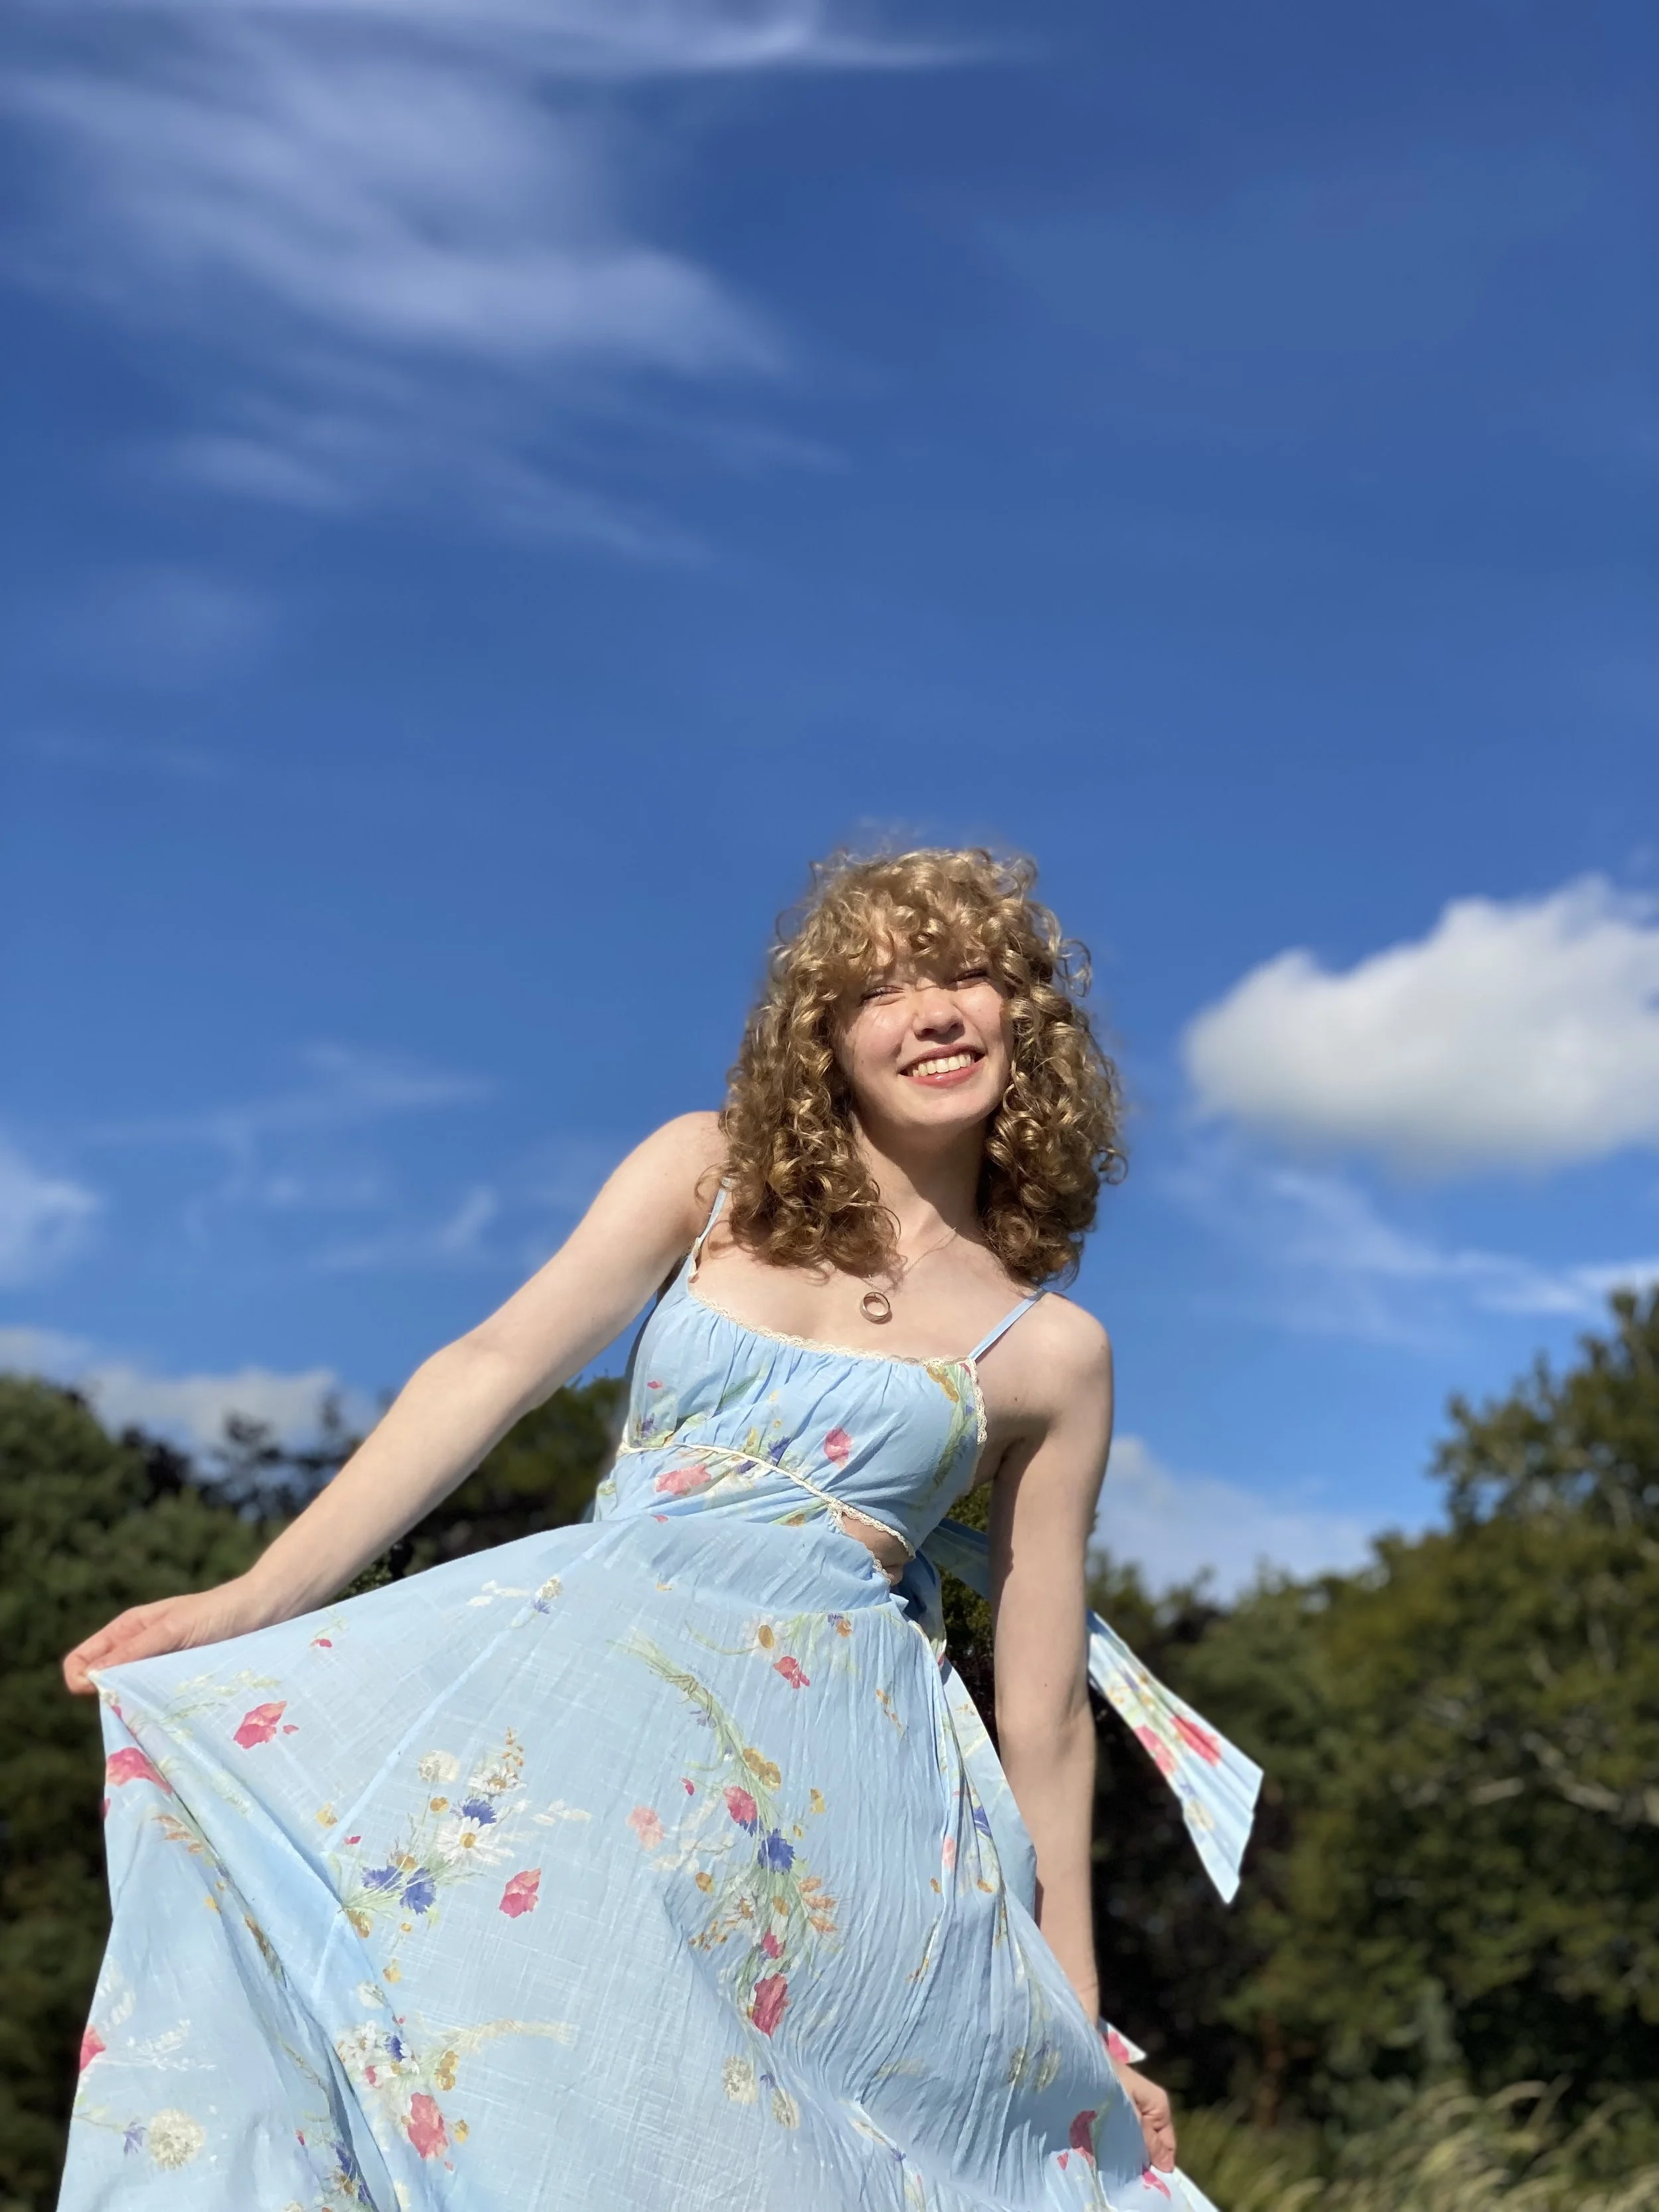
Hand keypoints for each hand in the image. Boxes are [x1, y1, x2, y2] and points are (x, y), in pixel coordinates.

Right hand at [62, 1577, 273, 1695]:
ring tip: (155, 1713)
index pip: (80, 1662)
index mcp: (127, 1630)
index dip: (80, 1680)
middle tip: (134, 1708)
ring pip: (128, 1697)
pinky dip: (157, 1711)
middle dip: (108, 1699)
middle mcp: (137, 1651)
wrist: (266, 1611)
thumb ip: (134, 1650)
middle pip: (101, 1684)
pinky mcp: (180, 1683)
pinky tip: (171, 1717)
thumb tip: (88, 1677)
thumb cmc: (219, 1612)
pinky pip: (156, 1703)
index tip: (105, 1693)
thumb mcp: (174, 1628)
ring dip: (135, 1707)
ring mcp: (158, 1668)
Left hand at [1111, 2058, 1175, 2172]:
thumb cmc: (1107, 2085)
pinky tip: (1105, 2151)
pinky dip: (1116, 2143)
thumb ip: (1149, 2143)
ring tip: (1112, 2162)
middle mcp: (1151, 2110)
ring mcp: (1135, 2110)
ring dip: (1126, 2152)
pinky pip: (1124, 2134)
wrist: (1081, 2062)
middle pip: (1152, 2146)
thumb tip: (1169, 2169)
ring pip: (1137, 2141)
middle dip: (1139, 2160)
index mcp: (1160, 2108)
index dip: (1157, 2166)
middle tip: (1123, 2171)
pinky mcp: (1119, 2111)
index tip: (1141, 2179)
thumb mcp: (1131, 2117)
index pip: (1168, 2147)